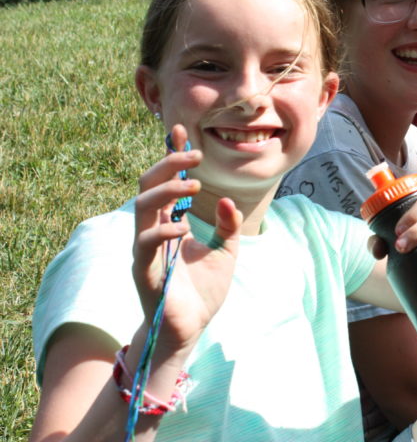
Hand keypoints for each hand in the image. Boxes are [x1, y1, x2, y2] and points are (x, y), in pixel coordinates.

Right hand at [132, 125, 241, 353]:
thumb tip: (228, 201)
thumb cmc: (203, 290)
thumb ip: (227, 225)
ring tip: (194, 186)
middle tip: (195, 156)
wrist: (191, 330)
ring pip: (142, 207)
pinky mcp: (144, 271)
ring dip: (167, 190)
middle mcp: (153, 230)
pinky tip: (184, 229)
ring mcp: (145, 249)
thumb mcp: (226, 251)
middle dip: (169, 164)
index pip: (167, 181)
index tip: (183, 133)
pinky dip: (164, 232)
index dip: (172, 157)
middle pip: (148, 185)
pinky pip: (144, 244)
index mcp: (170, 222)